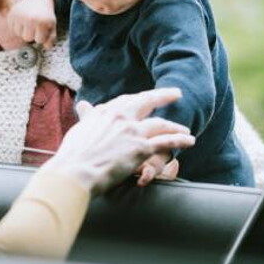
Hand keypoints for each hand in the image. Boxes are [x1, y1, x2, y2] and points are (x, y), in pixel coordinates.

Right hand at [8, 0, 56, 48]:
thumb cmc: (45, 15)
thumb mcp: (52, 25)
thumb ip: (51, 38)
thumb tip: (47, 47)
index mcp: (42, 22)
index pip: (39, 40)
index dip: (41, 36)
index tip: (43, 29)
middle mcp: (30, 19)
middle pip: (27, 38)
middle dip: (32, 34)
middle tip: (35, 25)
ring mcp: (19, 16)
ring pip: (18, 34)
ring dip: (23, 30)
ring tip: (29, 22)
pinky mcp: (12, 14)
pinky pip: (12, 28)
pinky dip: (17, 26)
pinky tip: (22, 19)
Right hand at [43, 88, 194, 193]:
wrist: (77, 170)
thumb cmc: (74, 154)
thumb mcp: (79, 128)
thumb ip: (87, 116)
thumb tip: (83, 105)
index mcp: (105, 111)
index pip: (127, 100)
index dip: (139, 98)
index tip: (147, 97)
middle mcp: (120, 117)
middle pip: (147, 102)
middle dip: (163, 96)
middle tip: (175, 93)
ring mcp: (132, 132)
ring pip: (160, 124)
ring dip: (175, 126)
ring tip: (185, 129)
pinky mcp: (141, 148)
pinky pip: (166, 142)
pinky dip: (180, 140)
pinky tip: (190, 140)